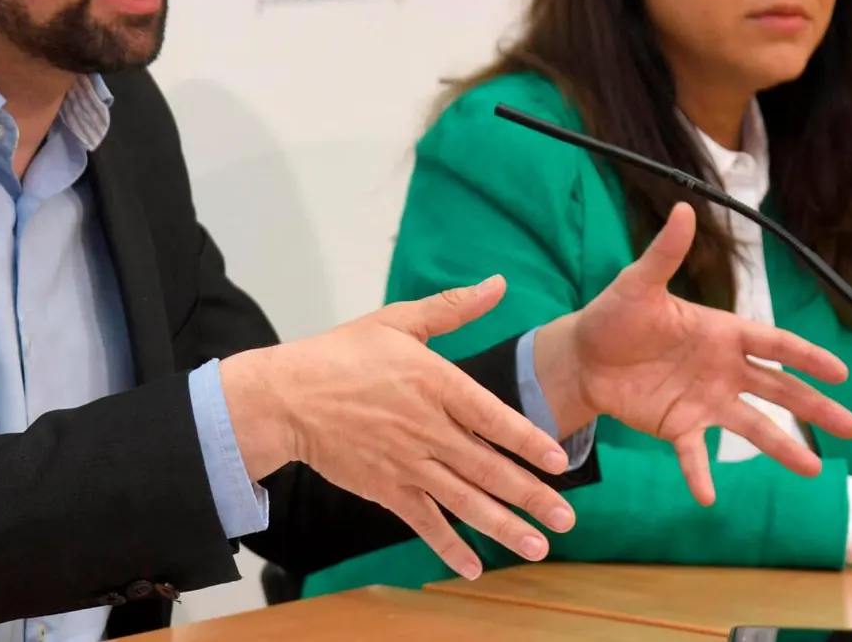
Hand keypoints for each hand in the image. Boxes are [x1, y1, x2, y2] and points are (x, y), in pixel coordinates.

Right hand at [219, 277, 576, 579]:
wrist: (286, 397)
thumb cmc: (341, 354)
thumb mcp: (397, 321)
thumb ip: (452, 308)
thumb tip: (497, 285)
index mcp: (434, 383)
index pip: (492, 417)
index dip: (528, 441)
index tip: (560, 461)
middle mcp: (426, 428)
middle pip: (487, 467)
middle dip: (531, 496)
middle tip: (566, 519)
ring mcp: (406, 462)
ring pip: (463, 500)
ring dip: (503, 526)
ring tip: (537, 546)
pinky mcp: (385, 487)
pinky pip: (423, 521)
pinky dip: (448, 546)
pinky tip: (474, 567)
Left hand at [531, 202, 851, 504]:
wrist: (583, 356)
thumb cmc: (614, 315)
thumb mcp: (637, 284)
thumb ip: (665, 254)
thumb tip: (684, 209)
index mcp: (722, 333)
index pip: (775, 344)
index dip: (807, 358)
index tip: (841, 372)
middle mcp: (723, 369)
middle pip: (778, 390)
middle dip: (814, 408)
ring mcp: (705, 401)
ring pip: (752, 426)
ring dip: (781, 448)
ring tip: (812, 471)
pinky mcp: (678, 426)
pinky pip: (694, 454)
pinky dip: (700, 473)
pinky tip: (708, 496)